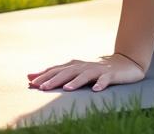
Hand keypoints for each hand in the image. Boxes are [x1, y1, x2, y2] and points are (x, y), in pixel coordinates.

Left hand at [26, 52, 145, 91]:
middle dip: (54, 79)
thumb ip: (53, 74)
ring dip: (75, 82)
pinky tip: (95, 90)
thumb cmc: (94, 70)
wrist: (124, 64)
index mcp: (74, 66)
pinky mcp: (110, 74)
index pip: (56, 70)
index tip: (30, 82)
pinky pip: (105, 80)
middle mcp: (83, 66)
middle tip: (42, 87)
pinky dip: (100, 84)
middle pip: (66, 72)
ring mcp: (97, 70)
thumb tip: (30, 76)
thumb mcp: (74, 71)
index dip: (43, 75)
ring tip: (66, 89)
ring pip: (84, 75)